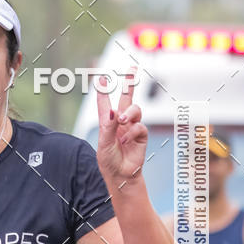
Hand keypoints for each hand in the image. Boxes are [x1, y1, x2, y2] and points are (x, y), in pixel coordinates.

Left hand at [95, 69, 147, 184]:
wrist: (121, 175)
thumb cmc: (109, 160)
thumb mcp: (104, 143)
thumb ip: (109, 126)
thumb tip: (114, 111)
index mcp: (107, 122)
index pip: (105, 103)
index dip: (104, 90)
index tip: (102, 78)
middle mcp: (120, 121)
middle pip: (126, 98)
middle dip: (130, 83)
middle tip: (133, 68)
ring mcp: (131, 127)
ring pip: (135, 109)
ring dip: (129, 113)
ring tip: (122, 120)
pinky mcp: (141, 135)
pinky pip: (140, 126)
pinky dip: (132, 132)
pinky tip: (125, 140)